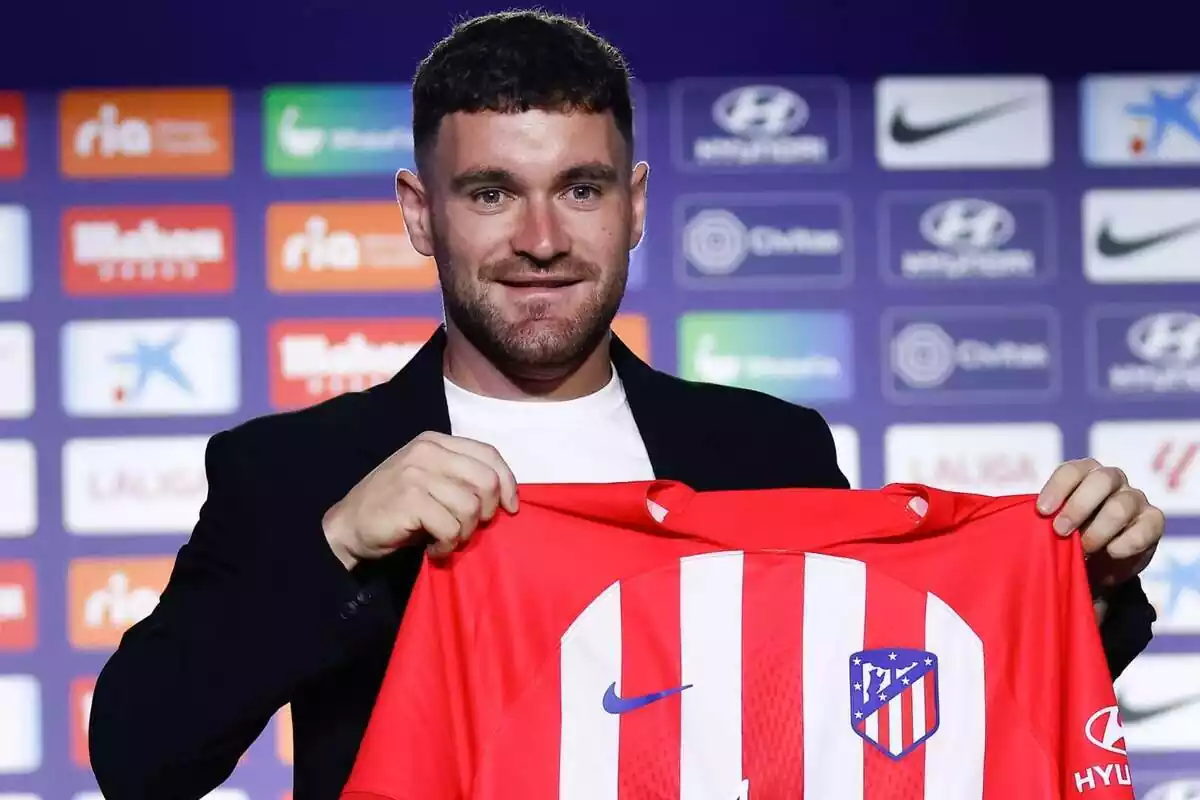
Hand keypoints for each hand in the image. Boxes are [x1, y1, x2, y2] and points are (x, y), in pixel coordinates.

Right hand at [322, 431, 518, 568]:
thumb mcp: (428, 480)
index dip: (508, 482)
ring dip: (464, 534)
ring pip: (471, 507)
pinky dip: (447, 546)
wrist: (347, 526)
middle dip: (486, 512)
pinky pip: (451, 527)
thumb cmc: (394, 507)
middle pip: (487, 480)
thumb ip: (460, 477)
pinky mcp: (410, 499)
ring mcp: (416, 474)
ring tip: (446, 541)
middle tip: (469, 528)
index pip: (489, 454)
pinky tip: (433, 549)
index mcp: (435, 442)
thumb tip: (504, 496)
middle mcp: (427, 451)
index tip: (510, 508)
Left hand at [1036, 458, 1164, 619]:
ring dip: (1099, 529)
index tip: (1041, 511)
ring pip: (1122, 504)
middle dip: (1078, 506)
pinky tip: (1111, 553)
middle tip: (1060, 531)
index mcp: (1083, 474)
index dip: (1057, 488)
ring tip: (1082, 550)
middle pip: (1101, 479)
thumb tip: (981, 510)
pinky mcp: (1153, 522)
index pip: (1072, 470)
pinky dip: (1128, 541)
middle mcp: (1111, 480)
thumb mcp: (1046, 524)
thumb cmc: (1066, 537)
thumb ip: (1031, 516)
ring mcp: (1135, 499)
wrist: (1100, 564)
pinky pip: (1148, 525)